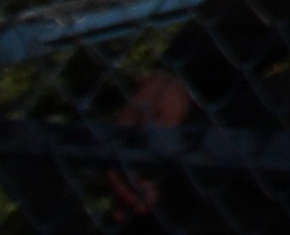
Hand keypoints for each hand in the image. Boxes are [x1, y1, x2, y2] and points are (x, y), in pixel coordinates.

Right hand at [108, 71, 194, 216]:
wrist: (175, 80)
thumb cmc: (169, 89)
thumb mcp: (165, 104)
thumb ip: (156, 124)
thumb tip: (147, 143)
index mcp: (121, 130)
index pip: (114, 165)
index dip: (123, 184)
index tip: (137, 196)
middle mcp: (122, 141)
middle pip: (117, 175)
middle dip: (127, 194)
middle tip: (142, 208)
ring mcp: (131, 146)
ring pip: (127, 176)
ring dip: (134, 194)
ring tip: (144, 209)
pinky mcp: (144, 148)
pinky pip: (140, 170)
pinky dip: (143, 185)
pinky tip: (150, 197)